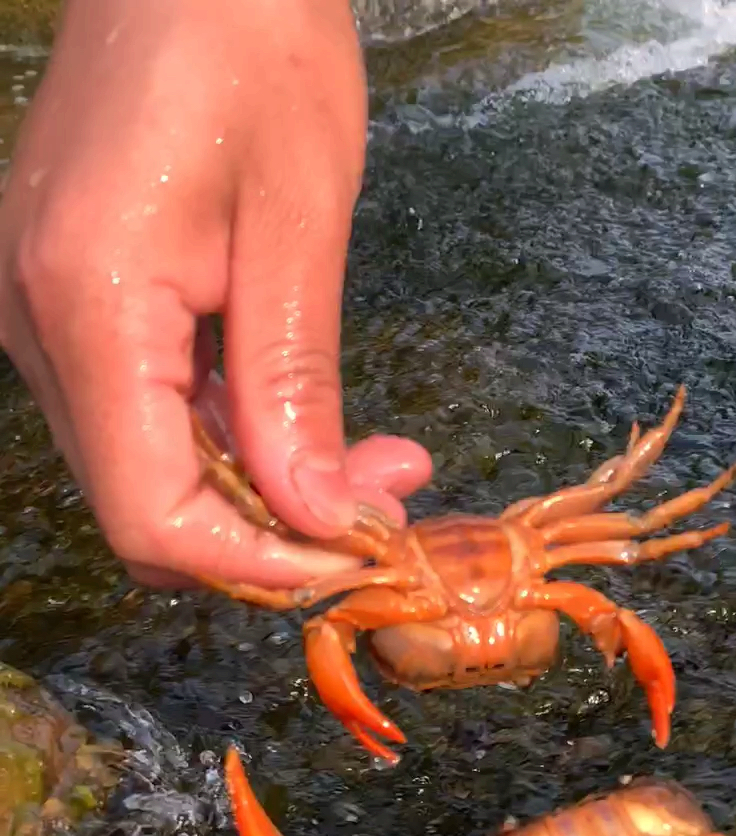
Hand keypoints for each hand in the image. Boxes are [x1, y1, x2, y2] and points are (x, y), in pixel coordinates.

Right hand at [0, 0, 431, 587]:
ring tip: (369, 463)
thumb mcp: (299, 220)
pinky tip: (298, 418)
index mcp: (87, 303)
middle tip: (384, 503)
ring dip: (259, 497)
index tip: (360, 556)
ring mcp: (39, 317)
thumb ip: (295, 389)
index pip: (154, 518)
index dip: (260, 567)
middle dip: (272, 538)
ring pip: (147, 476)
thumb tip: (322, 524)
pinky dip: (226, 445)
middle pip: (145, 514)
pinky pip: (140, 420)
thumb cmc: (250, 39)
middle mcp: (36, 325)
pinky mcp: (65, 304)